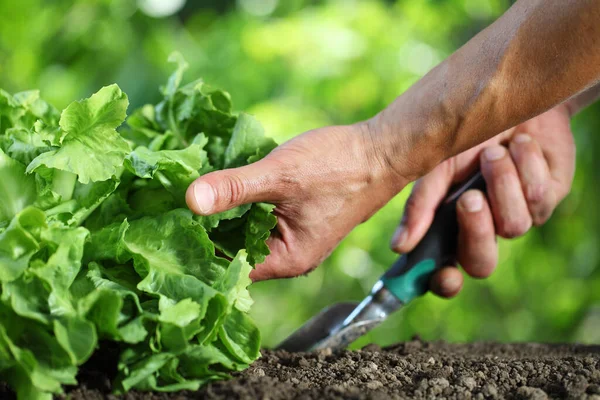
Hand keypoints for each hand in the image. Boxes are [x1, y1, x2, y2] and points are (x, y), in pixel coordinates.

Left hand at [186, 123, 408, 280]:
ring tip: (185, 200)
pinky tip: (221, 188)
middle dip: (206, 233)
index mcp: (287, 260)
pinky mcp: (297, 219)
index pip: (229, 269)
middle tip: (167, 212)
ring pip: (247, 234)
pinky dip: (242, 207)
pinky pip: (260, 220)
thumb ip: (234, 188)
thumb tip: (188, 200)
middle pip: (236, 253)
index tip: (166, 232)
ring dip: (223, 218)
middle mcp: (290, 257)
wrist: (383, 151)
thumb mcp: (280, 175)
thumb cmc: (339, 166)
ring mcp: (295, 238)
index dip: (197, 253)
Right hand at [390, 104, 575, 297]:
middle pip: (481, 264)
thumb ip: (420, 205)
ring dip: (500, 184)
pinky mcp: (548, 199)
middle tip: (469, 198)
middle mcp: (483, 228)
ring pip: (513, 227)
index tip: (442, 276)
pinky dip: (524, 166)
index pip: (445, 273)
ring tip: (494, 153)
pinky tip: (520, 145)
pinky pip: (537, 198)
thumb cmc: (466, 133)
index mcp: (450, 226)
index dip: (443, 283)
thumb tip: (398, 246)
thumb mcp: (436, 165)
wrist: (511, 98)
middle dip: (476, 232)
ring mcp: (518, 216)